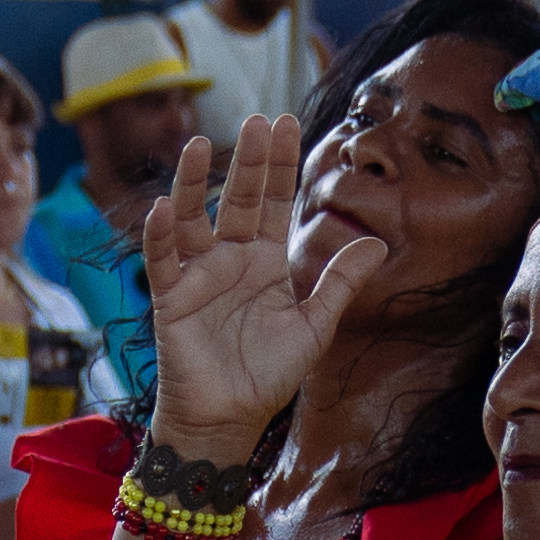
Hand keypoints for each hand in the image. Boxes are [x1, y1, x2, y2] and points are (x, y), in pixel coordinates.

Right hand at [141, 117, 369, 452]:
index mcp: (266, 261)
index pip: (276, 202)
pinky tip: (164, 207)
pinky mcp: (172, 298)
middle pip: (240, 199)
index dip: (281, 165)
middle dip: (249, 161)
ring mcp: (199, 274)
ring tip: (199, 144)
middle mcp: (231, 258)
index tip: (287, 123)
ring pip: (194, 217)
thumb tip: (378, 244)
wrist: (229, 420)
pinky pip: (163, 260)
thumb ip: (340, 283)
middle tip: (257, 119)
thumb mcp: (314, 326)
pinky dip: (161, 235)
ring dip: (194, 182)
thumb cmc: (268, 376)